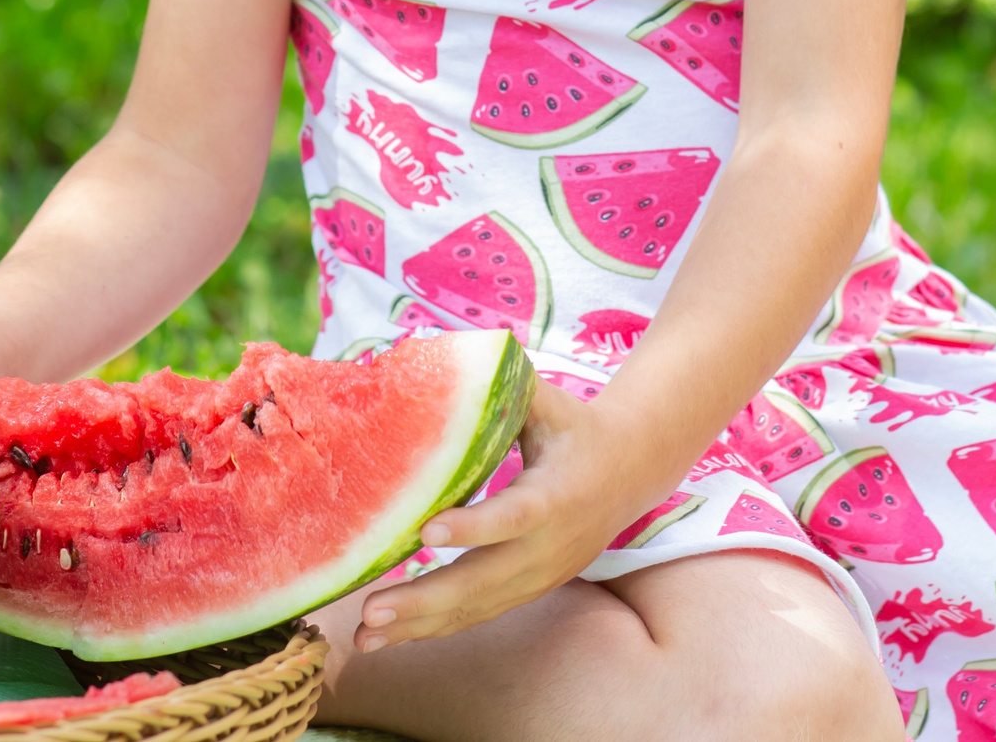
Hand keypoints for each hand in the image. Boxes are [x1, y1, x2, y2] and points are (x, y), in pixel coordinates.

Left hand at [353, 384, 668, 651]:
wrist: (630, 473)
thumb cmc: (574, 428)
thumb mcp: (548, 402)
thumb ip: (504, 386)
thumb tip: (446, 356)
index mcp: (556, 494)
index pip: (513, 517)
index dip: (472, 527)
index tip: (426, 533)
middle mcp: (549, 547)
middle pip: (484, 580)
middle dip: (424, 599)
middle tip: (371, 610)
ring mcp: (539, 576)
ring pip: (476, 608)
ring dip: (418, 624)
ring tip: (365, 635)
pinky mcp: (528, 590)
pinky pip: (477, 615)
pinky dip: (432, 628)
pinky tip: (387, 638)